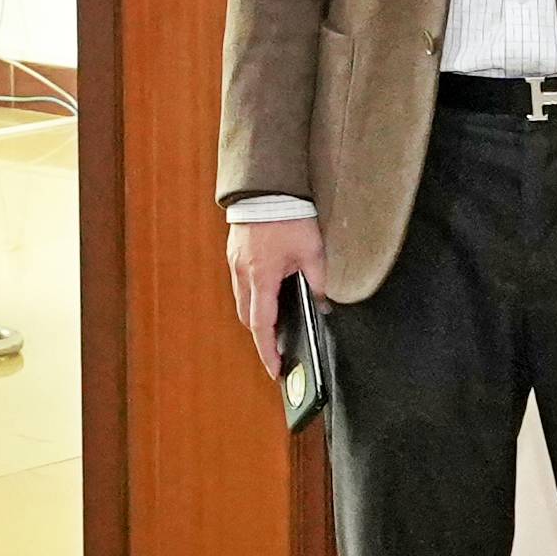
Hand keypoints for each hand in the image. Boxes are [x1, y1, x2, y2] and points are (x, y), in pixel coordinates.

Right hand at [223, 210, 321, 364]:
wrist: (266, 186)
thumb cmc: (288, 215)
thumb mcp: (313, 251)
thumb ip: (318, 281)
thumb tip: (322, 304)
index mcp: (262, 277)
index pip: (262, 325)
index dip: (268, 351)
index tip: (275, 370)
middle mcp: (243, 274)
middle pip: (248, 318)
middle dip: (262, 337)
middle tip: (280, 349)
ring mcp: (235, 264)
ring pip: (242, 302)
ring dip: (257, 315)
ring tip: (277, 322)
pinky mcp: (235, 254)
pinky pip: (241, 284)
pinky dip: (253, 296)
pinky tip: (269, 292)